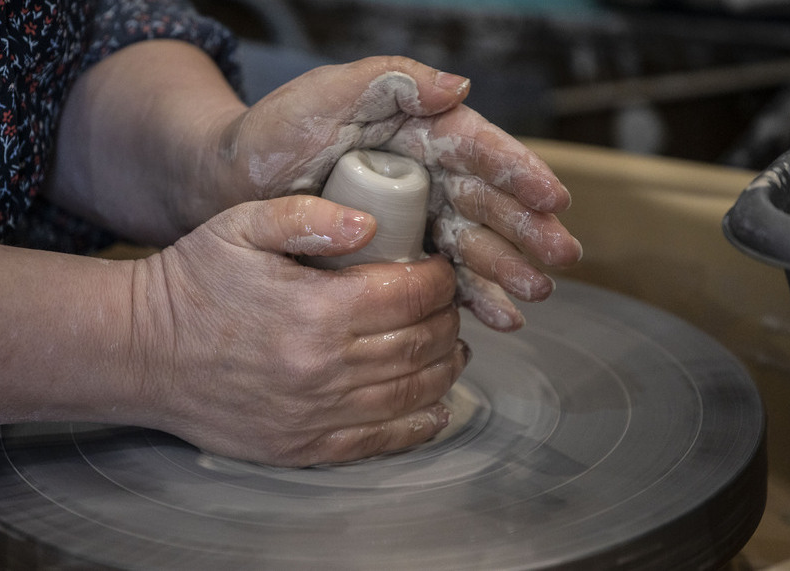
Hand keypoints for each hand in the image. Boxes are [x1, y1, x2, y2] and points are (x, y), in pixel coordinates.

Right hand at [128, 195, 466, 466]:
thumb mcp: (240, 227)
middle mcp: (324, 368)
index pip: (411, 295)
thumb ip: (307, 216)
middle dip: (446, 321)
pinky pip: (379, 441)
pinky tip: (433, 407)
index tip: (439, 269)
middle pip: (420, 345)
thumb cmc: (191, 283)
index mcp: (317, 309)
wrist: (140, 351)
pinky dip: (417, 425)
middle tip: (445, 305)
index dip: (440, 280)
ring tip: (448, 348)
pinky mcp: (302, 445)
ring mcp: (315, 413)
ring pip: (411, 394)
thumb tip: (370, 223)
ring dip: (442, 369)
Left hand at [214, 56, 582, 330]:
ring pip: (472, 244)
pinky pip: (442, 277)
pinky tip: (496, 319)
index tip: (551, 198)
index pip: (478, 148)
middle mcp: (424, 173)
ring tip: (533, 296)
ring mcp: (413, 216)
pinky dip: (471, 298)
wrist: (230, 185)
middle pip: (487, 202)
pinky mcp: (396, 254)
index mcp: (416, 130)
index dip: (517, 172)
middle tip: (559, 256)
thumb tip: (457, 86)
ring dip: (506, 270)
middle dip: (527, 230)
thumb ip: (387, 81)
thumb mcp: (327, 94)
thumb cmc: (275, 132)